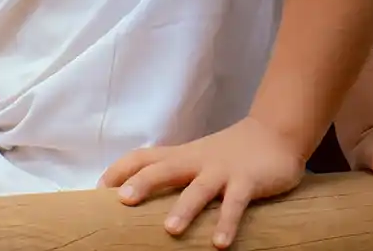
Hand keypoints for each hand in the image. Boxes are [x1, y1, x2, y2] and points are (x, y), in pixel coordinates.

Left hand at [98, 117, 306, 248]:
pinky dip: (227, 222)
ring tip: (170, 230)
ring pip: (198, 189)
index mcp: (180, 156)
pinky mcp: (248, 181)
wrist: (275, 133)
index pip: (141, 157)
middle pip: (162, 169)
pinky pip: (236, 203)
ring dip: (184, 209)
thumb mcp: (196, 159)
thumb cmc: (229, 153)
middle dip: (142, 184)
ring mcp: (221, 171)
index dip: (118, 171)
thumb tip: (142, 197)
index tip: (97, 191)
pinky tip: (219, 244)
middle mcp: (196, 161)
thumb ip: (173, 173)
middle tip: (122, 203)